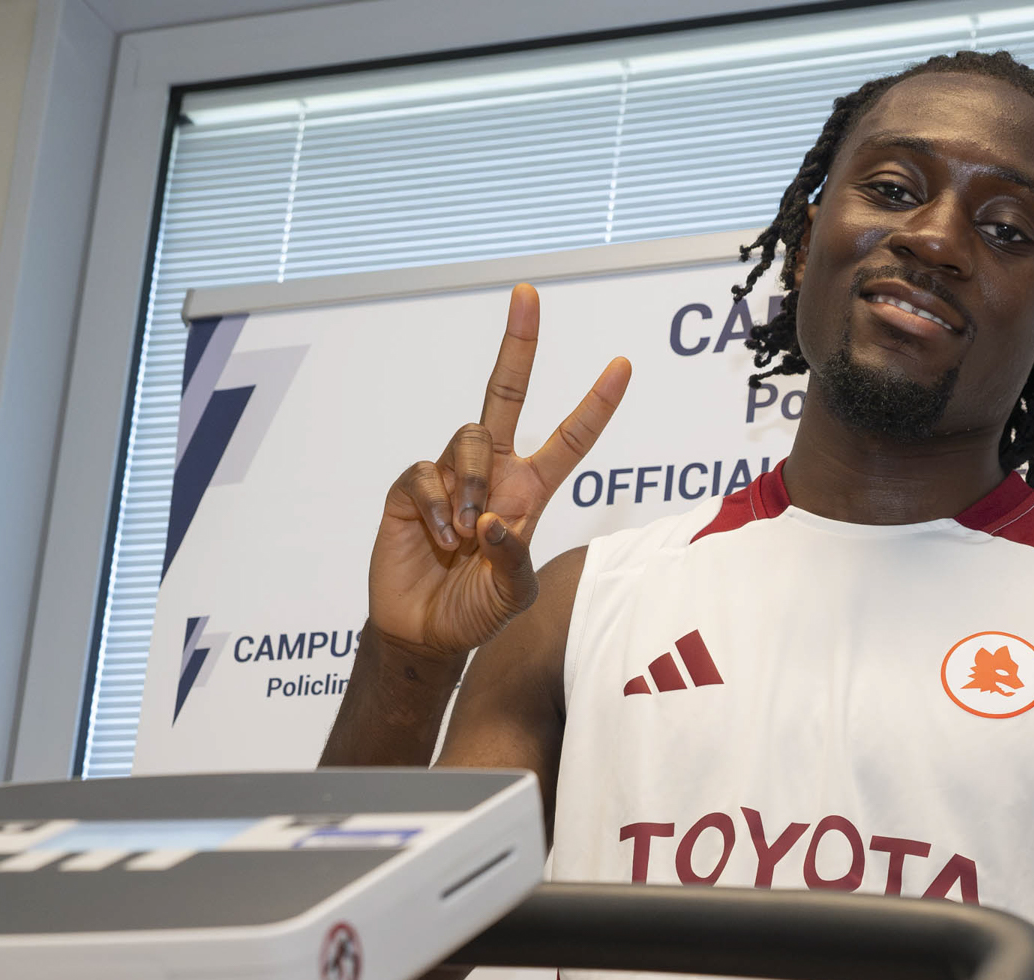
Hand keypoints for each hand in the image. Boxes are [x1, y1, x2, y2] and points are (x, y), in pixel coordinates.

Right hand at [372, 284, 629, 657]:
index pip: (569, 440)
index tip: (623, 365)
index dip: (595, 405)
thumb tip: (492, 520)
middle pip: (506, 394)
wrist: (423, 632)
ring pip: (469, 438)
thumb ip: (513, 560)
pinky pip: (426, 473)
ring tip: (465, 535)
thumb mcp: (512, 596)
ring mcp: (450, 476)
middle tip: (528, 293)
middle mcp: (493, 473)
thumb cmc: (475, 612)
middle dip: (518, 344)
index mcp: (530, 493)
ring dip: (471, 485)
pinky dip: (438, 506)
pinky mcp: (410, 489)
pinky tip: (441, 537)